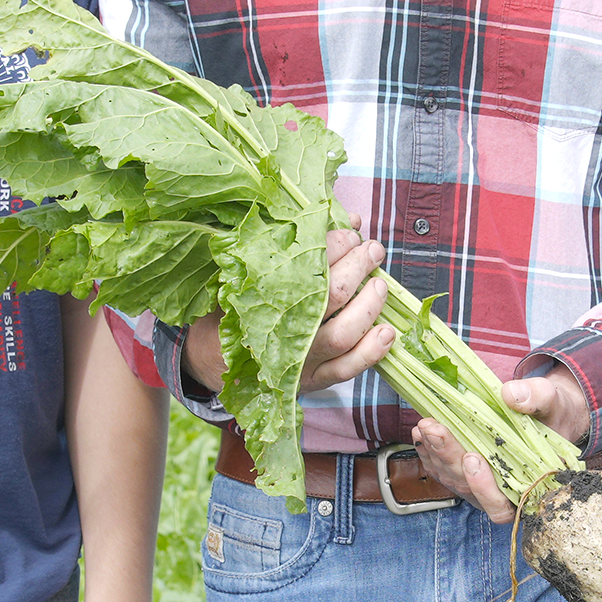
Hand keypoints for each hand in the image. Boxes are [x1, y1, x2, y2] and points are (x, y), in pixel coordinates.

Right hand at [190, 226, 398, 402]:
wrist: (214, 356)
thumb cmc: (239, 304)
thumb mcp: (255, 267)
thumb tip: (353, 221)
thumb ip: (302, 244)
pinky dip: (371, 352)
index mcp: (262, 293)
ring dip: (369, 306)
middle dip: (358, 266)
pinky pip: (346, 369)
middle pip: (331, 295)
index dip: (335, 245)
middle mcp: (281, 327)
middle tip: (371, 250)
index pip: (307, 264)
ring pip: (342, 334)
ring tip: (380, 284)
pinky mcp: (311, 380)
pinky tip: (387, 332)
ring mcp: (297, 358)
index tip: (349, 234)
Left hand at [409, 361, 593, 525]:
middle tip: (436, 431)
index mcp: (528, 487)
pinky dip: (429, 451)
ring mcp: (478, 485)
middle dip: (449, 458)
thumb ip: (537, 398)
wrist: (544, 415)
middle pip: (468, 487)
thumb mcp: (552, 401)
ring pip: (451, 478)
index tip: (474, 459)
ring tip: (426, 426)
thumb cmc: (551, 415)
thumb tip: (511, 395)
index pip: (501, 506)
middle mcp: (500, 493)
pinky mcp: (463, 472)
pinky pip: (441, 469)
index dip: (484, 488)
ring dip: (435, 453)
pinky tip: (421, 432)